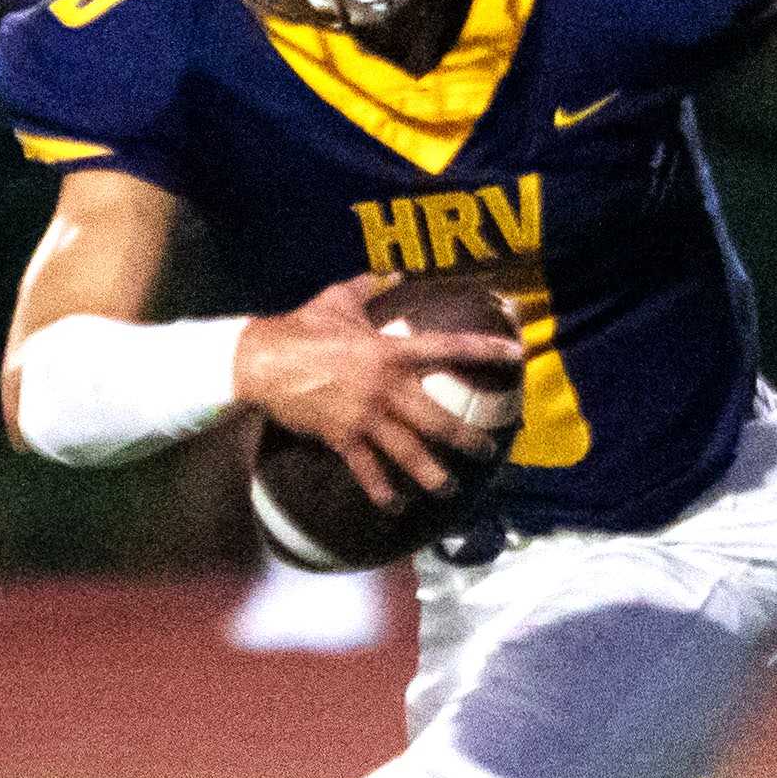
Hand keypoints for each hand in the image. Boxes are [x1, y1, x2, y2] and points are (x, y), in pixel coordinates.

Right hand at [233, 275, 522, 511]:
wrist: (262, 360)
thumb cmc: (300, 327)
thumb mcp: (337, 299)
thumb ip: (368, 286)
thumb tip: (390, 272)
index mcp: (390, 351)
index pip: (447, 349)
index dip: (483, 351)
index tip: (514, 354)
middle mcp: (385, 387)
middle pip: (437, 419)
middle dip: (467, 438)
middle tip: (487, 451)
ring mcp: (365, 416)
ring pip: (409, 452)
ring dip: (432, 474)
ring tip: (449, 488)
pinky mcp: (342, 438)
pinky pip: (368, 471)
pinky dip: (382, 491)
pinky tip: (395, 505)